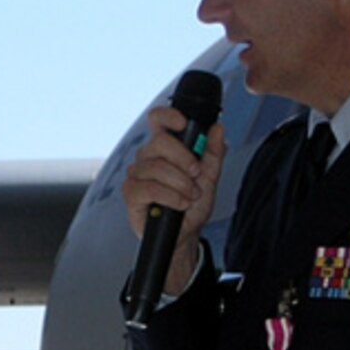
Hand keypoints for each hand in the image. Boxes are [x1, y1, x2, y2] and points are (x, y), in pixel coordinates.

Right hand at [121, 106, 225, 297]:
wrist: (185, 234)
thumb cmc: (192, 205)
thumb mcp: (210, 177)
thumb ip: (213, 152)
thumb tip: (217, 129)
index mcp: (165, 148)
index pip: (157, 120)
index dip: (167, 116)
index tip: (183, 123)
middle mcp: (147, 158)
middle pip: (159, 142)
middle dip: (184, 159)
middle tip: (196, 174)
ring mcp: (136, 175)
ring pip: (157, 167)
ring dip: (180, 183)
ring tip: (189, 196)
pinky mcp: (131, 194)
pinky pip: (148, 188)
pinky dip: (169, 196)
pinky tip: (179, 204)